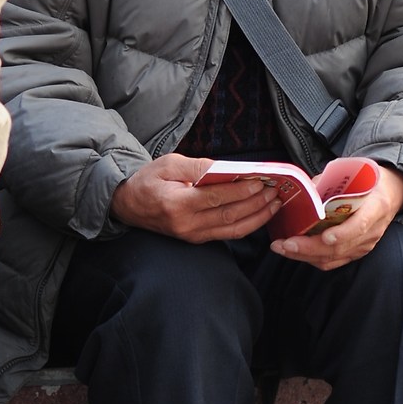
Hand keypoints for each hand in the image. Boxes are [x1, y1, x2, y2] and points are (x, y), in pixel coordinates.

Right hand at [111, 154, 279, 242]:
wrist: (128, 205)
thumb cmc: (148, 181)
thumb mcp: (168, 164)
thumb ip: (197, 166)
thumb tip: (227, 169)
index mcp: (177, 204)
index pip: (216, 197)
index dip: (241, 190)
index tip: (260, 181)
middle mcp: (186, 224)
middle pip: (229, 216)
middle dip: (256, 204)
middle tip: (274, 190)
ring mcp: (192, 235)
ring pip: (232, 230)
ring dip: (257, 217)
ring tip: (274, 203)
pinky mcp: (196, 239)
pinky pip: (227, 234)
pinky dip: (247, 225)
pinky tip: (260, 214)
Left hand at [270, 164, 402, 270]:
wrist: (392, 193)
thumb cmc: (370, 180)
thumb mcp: (357, 173)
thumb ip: (331, 182)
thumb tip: (303, 189)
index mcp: (376, 206)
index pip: (360, 225)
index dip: (342, 234)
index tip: (325, 237)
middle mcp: (373, 230)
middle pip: (341, 247)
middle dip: (310, 248)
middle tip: (286, 243)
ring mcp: (366, 244)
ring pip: (334, 257)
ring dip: (305, 255)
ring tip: (282, 248)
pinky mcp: (357, 252)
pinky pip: (333, 261)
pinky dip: (312, 258)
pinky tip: (295, 252)